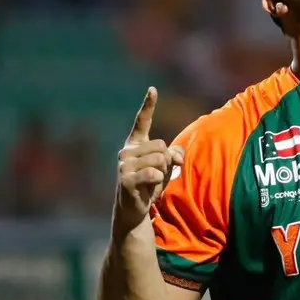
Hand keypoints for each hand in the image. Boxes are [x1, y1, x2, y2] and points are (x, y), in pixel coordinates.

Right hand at [113, 87, 183, 235]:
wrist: (134, 210)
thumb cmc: (150, 185)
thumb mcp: (165, 167)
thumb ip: (173, 155)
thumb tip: (175, 155)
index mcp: (135, 144)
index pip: (142, 121)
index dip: (148, 105)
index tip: (152, 89)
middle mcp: (126, 151)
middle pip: (161, 145)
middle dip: (166, 162)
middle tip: (157, 175)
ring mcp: (124, 165)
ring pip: (159, 159)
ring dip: (163, 172)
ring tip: (153, 183)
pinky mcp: (125, 180)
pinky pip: (153, 174)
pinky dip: (158, 181)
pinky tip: (149, 188)